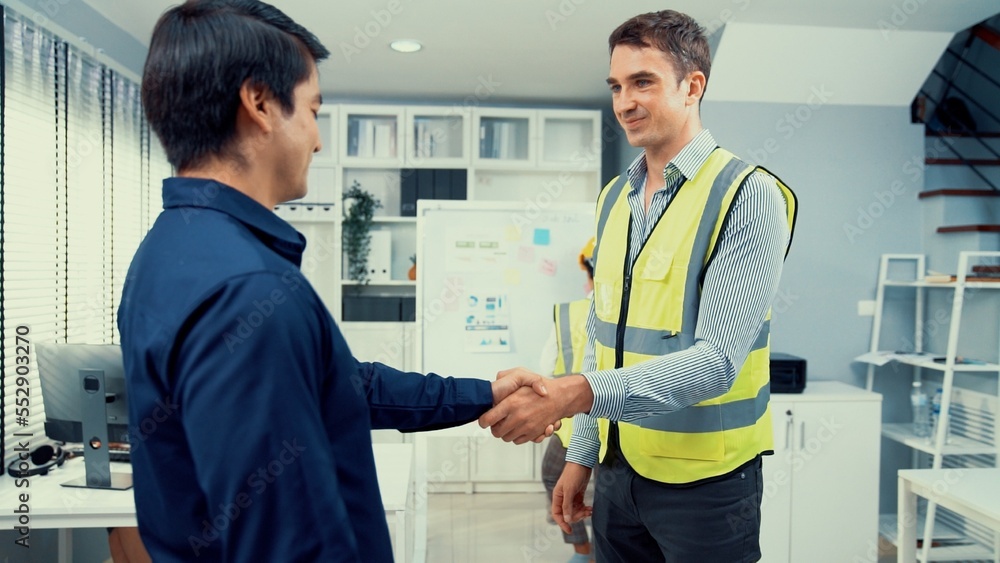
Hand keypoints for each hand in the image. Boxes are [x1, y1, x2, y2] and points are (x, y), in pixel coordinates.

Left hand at [479, 367, 593, 443]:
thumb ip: (505, 375)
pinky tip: (519, 426)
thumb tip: (496, 380)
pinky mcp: (534, 434)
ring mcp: (526, 427)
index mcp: (511, 403)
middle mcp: (517, 417)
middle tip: (497, 422)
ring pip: (506, 438)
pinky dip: (517, 436)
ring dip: (506, 432)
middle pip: (496, 432)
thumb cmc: (541, 386)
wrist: (561, 397)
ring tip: (509, 423)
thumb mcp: (521, 373)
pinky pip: (518, 440)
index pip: (487, 419)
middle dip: (494, 428)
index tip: (484, 420)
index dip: (483, 421)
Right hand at [552, 462, 592, 533]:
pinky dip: (585, 509)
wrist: (582, 463)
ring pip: (575, 511)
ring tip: (589, 510)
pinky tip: (590, 508)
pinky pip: (580, 506)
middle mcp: (563, 498)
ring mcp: (571, 497)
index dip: (562, 523)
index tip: (569, 530)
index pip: (557, 514)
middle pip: (568, 514)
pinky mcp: (578, 494)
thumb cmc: (573, 474)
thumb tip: (567, 520)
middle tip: (585, 513)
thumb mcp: (569, 490)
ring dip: (582, 513)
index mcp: (557, 497)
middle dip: (576, 516)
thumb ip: (567, 505)